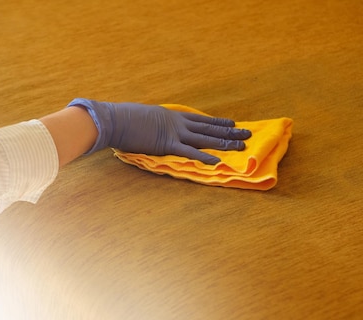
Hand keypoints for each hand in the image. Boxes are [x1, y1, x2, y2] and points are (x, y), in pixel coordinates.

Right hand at [68, 99, 251, 164]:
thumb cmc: (124, 118)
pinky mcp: (167, 145)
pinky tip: (218, 160)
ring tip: (241, 146)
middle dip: (229, 132)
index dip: (218, 122)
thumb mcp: (144, 117)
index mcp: (172, 115)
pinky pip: (189, 152)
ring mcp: (174, 133)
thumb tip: (154, 126)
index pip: (200, 119)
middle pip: (209, 128)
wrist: (115, 119)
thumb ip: (154, 122)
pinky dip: (204, 156)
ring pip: (205, 138)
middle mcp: (178, 122)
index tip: (232, 123)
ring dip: (224, 142)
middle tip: (247, 134)